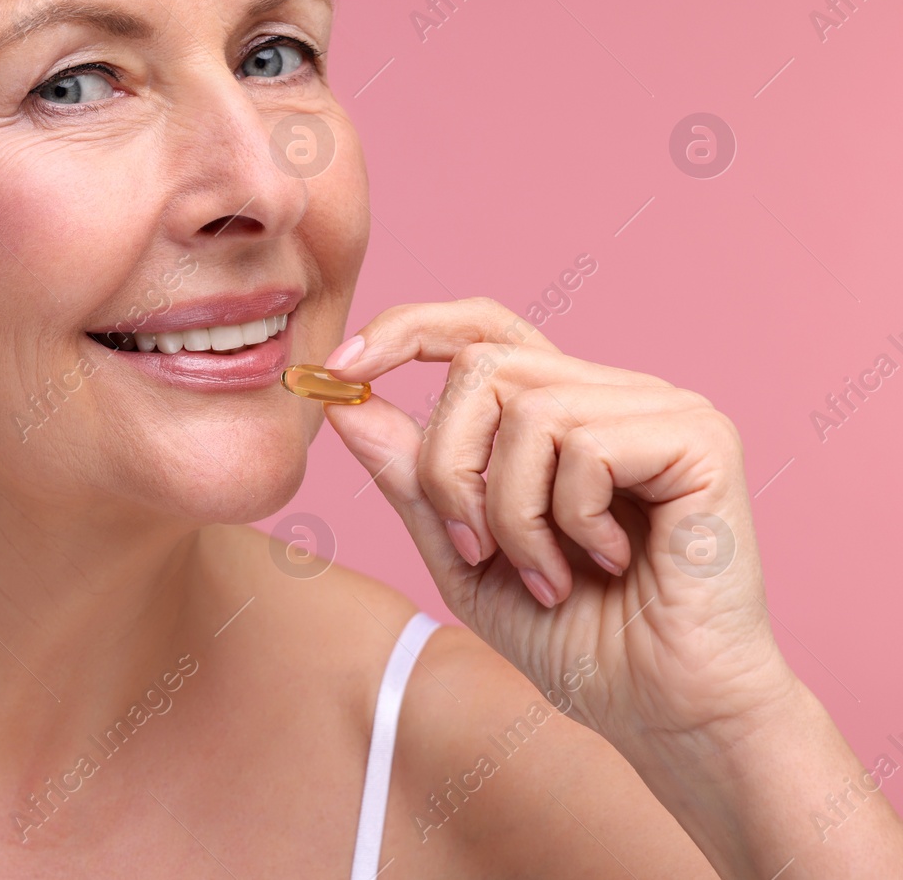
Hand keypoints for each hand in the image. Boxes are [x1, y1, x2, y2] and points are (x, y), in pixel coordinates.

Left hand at [322, 297, 798, 754]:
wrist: (664, 711)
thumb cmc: (577, 639)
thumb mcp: (464, 554)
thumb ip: (411, 477)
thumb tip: (345, 396)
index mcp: (559, 411)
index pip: (479, 327)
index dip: (407, 330)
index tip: (339, 370)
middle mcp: (610, 393)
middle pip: (481, 367)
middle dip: (449, 468)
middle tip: (478, 550)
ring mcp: (660, 408)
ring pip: (527, 409)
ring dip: (512, 513)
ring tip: (551, 574)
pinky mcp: (700, 437)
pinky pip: (585, 444)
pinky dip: (571, 518)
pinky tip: (608, 561)